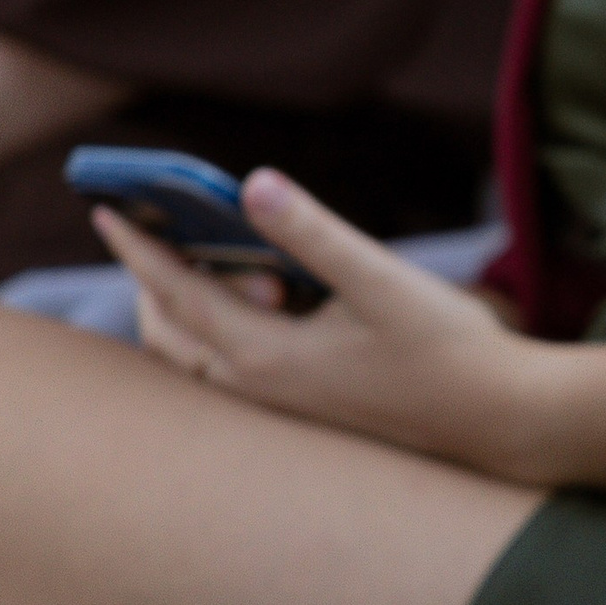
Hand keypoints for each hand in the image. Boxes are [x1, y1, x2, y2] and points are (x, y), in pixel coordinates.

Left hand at [93, 172, 555, 478]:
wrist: (500, 421)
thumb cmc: (448, 351)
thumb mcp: (381, 280)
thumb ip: (313, 233)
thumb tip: (252, 183)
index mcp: (266, 355)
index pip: (178, 293)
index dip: (139, 247)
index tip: (106, 208)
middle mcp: (260, 389)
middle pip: (169, 335)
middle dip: (148, 283)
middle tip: (145, 230)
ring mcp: (281, 406)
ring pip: (196, 361)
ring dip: (179, 313)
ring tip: (191, 264)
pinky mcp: (306, 410)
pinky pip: (228, 372)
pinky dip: (212, 334)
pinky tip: (252, 304)